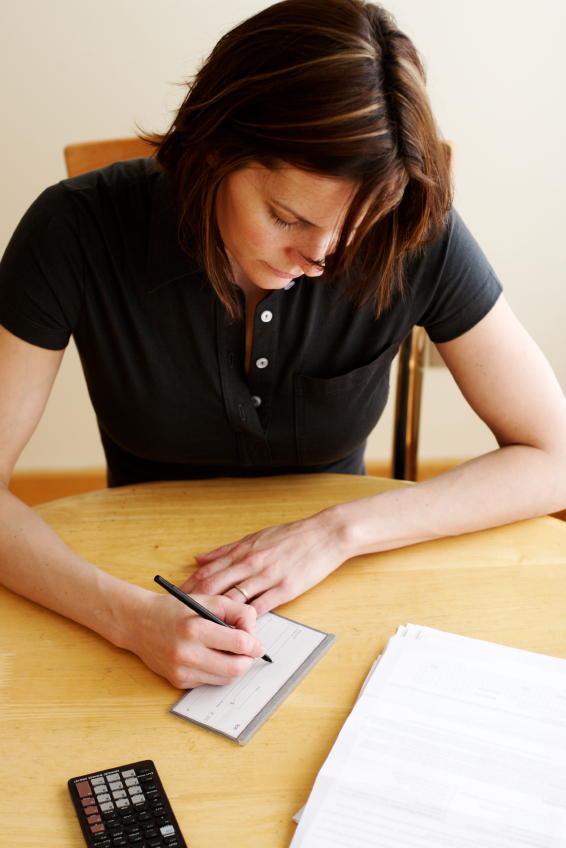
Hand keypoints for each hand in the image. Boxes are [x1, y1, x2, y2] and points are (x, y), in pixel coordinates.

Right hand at [127, 590, 266, 688]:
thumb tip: (253, 633)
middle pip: (235, 668)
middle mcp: (187, 654)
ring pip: (225, 679)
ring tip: (229, 651)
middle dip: (247, 660)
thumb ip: (236, 611)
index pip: (239, 644)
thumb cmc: (174, 609)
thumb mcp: (207, 600)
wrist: (139, 623)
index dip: (254, 644)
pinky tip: (209, 656)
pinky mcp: (178, 682)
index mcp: (195, 629)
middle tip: (248, 651)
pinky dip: (216, 671)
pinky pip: (209, 682)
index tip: (258, 644)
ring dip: (234, 667)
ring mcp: (181, 671)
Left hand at [180, 510, 348, 615]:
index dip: (189, 586)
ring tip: (204, 630)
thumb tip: (199, 558)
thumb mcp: (255, 537)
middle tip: (180, 619)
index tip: (175, 599)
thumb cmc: (291, 536)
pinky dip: (247, 621)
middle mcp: (251, 563)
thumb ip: (225, 551)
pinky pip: (260, 608)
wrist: (325, 534)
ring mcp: (267, 577)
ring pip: (235, 600)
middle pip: (215, 586)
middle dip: (195, 603)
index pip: (208, 571)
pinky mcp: (285, 589)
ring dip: (219, 616)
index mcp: (243, 551)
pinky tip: (237, 631)